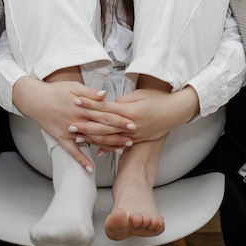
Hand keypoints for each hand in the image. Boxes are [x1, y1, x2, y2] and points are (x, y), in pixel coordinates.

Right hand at [12, 76, 134, 169]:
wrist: (35, 99)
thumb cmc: (55, 91)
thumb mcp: (74, 86)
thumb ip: (90, 93)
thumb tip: (105, 95)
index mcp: (83, 107)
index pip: (105, 114)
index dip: (119, 119)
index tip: (132, 123)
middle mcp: (78, 120)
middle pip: (102, 129)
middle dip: (118, 134)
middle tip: (132, 139)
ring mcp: (70, 131)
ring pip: (91, 141)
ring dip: (106, 146)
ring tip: (120, 150)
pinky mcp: (62, 138)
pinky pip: (72, 152)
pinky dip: (81, 160)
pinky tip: (91, 168)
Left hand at [70, 84, 199, 146]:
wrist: (175, 112)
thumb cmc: (158, 99)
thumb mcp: (139, 95)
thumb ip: (122, 101)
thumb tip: (108, 104)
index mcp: (129, 111)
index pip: (104, 108)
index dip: (89, 105)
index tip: (76, 101)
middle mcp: (130, 125)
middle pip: (103, 126)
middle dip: (86, 126)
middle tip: (70, 125)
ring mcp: (134, 135)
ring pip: (110, 138)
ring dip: (93, 139)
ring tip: (78, 138)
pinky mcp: (137, 140)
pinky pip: (120, 145)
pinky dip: (108, 148)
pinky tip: (97, 150)